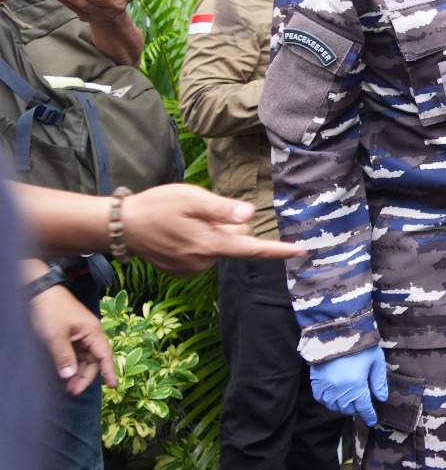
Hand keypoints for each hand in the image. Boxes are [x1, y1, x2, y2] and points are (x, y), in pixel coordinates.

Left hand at [30, 283, 117, 395]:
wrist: (40, 292)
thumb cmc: (51, 310)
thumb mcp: (55, 336)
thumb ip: (64, 357)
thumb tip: (70, 376)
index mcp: (93, 331)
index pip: (105, 355)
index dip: (109, 371)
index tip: (113, 386)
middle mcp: (91, 333)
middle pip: (94, 360)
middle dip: (86, 376)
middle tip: (73, 391)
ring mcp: (81, 334)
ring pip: (85, 358)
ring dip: (78, 372)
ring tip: (68, 386)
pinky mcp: (71, 335)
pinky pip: (76, 354)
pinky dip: (72, 364)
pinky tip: (65, 373)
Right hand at [121, 184, 301, 274]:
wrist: (119, 227)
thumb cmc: (156, 206)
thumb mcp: (191, 198)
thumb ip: (223, 210)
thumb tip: (250, 216)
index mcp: (210, 245)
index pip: (252, 249)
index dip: (278, 250)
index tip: (301, 250)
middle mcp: (202, 262)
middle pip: (234, 242)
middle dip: (229, 226)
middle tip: (203, 209)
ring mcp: (189, 269)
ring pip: (217, 247)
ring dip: (211, 233)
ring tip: (184, 219)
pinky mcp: (179, 270)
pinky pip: (201, 253)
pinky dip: (198, 241)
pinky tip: (178, 230)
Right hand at [309, 346, 387, 426]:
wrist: (336, 331)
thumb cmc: (360, 345)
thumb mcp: (376, 361)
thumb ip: (379, 381)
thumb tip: (382, 398)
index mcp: (356, 386)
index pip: (364, 408)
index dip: (369, 415)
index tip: (372, 420)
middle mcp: (340, 390)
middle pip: (349, 409)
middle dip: (357, 409)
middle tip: (362, 406)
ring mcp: (326, 387)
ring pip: (334, 406)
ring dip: (343, 406)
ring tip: (350, 401)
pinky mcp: (316, 381)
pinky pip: (321, 399)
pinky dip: (329, 401)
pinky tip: (335, 397)